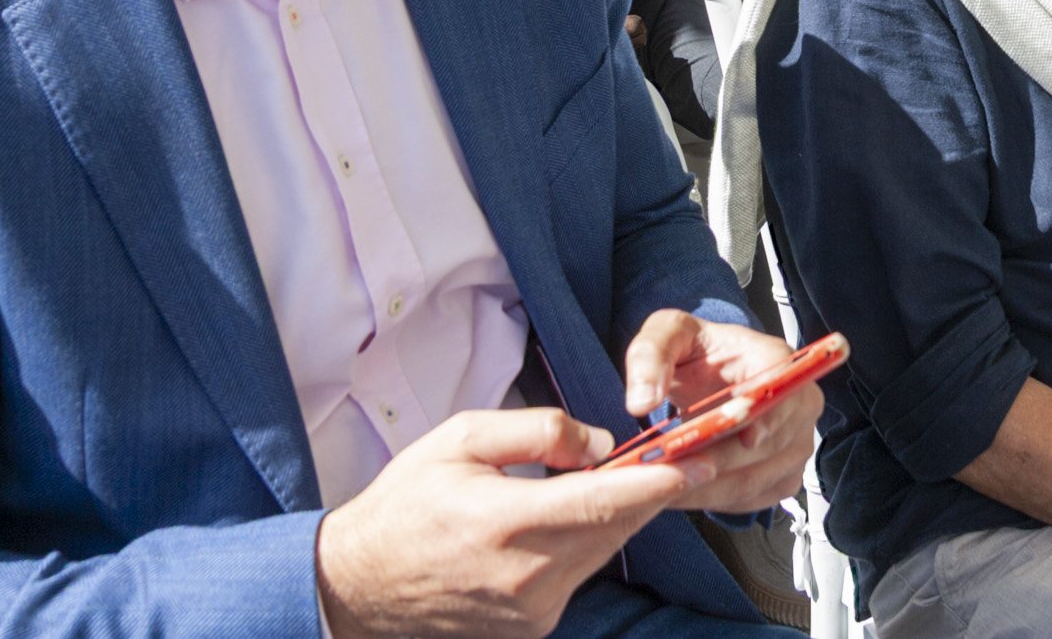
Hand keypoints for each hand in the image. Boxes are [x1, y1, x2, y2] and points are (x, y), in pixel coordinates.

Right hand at [316, 407, 701, 638]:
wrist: (360, 584)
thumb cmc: (407, 503)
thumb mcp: (460, 439)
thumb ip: (536, 431)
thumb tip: (599, 443)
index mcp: (505, 522)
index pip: (600, 502)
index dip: (653, 483)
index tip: (692, 463)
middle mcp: (525, 575)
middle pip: (613, 528)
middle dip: (647, 492)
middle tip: (676, 457)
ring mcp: (531, 608)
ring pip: (601, 552)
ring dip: (618, 516)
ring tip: (621, 481)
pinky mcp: (533, 626)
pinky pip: (579, 575)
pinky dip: (588, 544)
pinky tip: (572, 520)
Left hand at [623, 311, 819, 513]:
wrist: (711, 375)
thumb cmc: (695, 352)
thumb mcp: (666, 335)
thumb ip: (649, 357)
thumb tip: (641, 401)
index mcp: (776, 359)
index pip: (784, 391)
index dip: (766, 419)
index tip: (742, 439)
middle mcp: (800, 403)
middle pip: (764, 446)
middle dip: (711, 461)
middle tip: (663, 472)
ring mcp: (797, 442)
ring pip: (754, 479)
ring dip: (705, 487)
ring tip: (660, 485)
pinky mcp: (785, 475)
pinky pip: (752, 498)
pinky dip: (714, 500)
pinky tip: (682, 491)